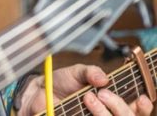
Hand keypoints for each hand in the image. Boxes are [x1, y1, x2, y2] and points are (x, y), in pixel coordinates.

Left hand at [18, 65, 152, 115]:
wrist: (39, 91)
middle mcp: (106, 114)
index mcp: (112, 101)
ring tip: (87, 97)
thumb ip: (91, 72)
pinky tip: (82, 106)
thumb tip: (103, 78)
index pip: (136, 110)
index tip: (139, 99)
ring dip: (103, 112)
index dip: (142, 107)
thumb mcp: (77, 71)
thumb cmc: (61, 82)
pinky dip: (94, 114)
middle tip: (103, 94)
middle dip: (119, 106)